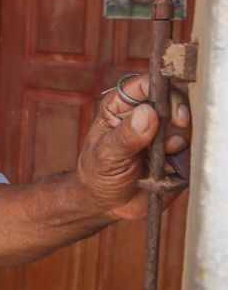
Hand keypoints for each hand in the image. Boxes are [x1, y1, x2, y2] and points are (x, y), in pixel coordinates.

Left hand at [76, 74, 190, 220]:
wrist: (108, 204)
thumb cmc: (97, 173)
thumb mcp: (105, 155)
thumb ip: (125, 136)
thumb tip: (146, 113)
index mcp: (121, 106)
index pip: (145, 85)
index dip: (160, 90)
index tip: (168, 108)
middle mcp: (145, 116)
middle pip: (173, 100)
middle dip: (179, 113)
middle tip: (178, 125)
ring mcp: (163, 134)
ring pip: (187, 126)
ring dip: (179, 140)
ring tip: (162, 155)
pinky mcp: (177, 154)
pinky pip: (191, 151)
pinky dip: (183, 159)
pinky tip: (166, 169)